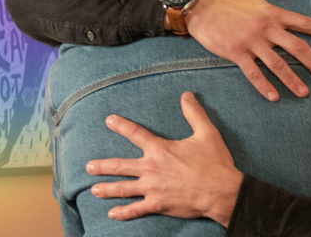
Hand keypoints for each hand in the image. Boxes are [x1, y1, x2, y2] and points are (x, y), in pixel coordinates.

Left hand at [86, 92, 242, 226]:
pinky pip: (135, 209)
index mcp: (161, 149)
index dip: (121, 125)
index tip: (109, 121)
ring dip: (106, 189)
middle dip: (102, 166)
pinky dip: (123, 213)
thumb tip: (186, 95)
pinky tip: (112, 214)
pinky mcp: (157, 204)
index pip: (135, 133)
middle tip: (89, 166)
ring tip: (94, 189)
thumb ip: (194, 113)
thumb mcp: (207, 133)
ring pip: (122, 189)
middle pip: (120, 166)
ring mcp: (152, 188)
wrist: (220, 191)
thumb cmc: (214, 163)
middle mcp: (151, 168)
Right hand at [184, 0, 310, 100]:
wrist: (198, 4)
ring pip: (277, 64)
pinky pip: (253, 73)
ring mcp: (251, 42)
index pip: (304, 23)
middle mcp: (266, 29)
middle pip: (296, 48)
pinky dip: (264, 86)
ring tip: (304, 92)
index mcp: (272, 13)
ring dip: (292, 80)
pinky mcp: (236, 53)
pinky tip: (274, 97)